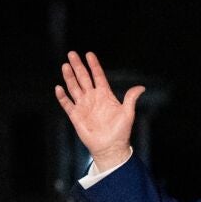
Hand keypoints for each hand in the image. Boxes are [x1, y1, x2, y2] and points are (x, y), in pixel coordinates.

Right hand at [55, 51, 144, 170]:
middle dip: (78, 66)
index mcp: (105, 95)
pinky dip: (62, 96)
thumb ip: (131, 98)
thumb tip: (141, 87)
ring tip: (65, 65)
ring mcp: (83, 106)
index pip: (98, 76)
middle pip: (83, 78)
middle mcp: (93, 98)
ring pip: (74, 88)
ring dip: (69, 77)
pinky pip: (67, 104)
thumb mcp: (128, 113)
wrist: (110, 147)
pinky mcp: (76, 116)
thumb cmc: (120, 131)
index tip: (89, 54)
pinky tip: (59, 88)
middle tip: (72, 54)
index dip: (93, 65)